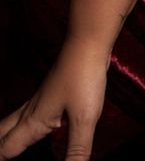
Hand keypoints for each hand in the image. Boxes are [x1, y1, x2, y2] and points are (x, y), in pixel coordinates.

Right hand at [0, 37, 110, 159]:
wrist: (89, 43)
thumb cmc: (84, 77)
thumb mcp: (85, 118)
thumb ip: (77, 149)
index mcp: (33, 122)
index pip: (5, 150)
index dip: (1, 159)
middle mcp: (32, 111)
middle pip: (3, 134)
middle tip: (0, 155)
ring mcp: (41, 98)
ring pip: (14, 121)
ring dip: (7, 136)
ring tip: (7, 146)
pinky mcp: (53, 90)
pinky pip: (30, 112)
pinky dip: (24, 123)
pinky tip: (39, 123)